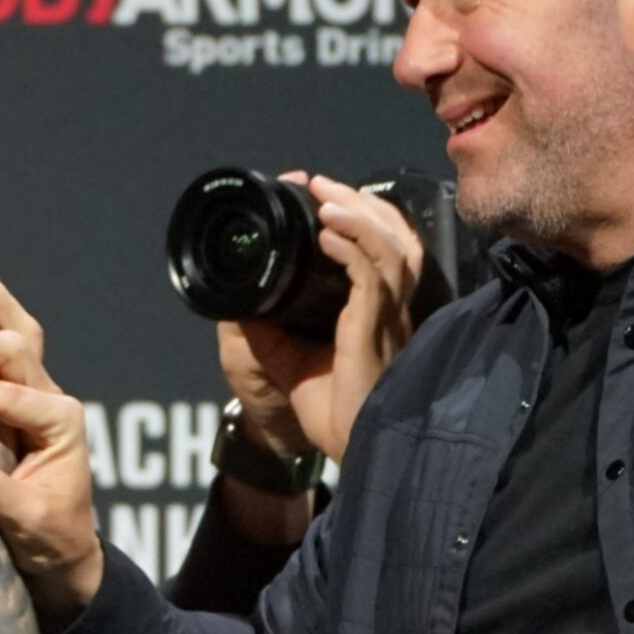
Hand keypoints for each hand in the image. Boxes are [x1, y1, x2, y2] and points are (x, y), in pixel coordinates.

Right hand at [0, 262, 103, 627]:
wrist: (64, 548)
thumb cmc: (49, 537)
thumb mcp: (25, 522)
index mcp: (63, 425)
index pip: (11, 398)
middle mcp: (55, 400)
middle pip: (18, 352)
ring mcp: (40, 394)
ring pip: (22, 335)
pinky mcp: (21, 397)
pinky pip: (13, 346)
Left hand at [221, 174, 422, 460]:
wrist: (347, 451)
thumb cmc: (329, 412)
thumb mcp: (284, 359)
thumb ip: (266, 326)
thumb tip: (237, 298)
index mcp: (375, 309)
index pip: (382, 245)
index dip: (360, 213)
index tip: (321, 191)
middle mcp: (389, 308)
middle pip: (396, 236)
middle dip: (360, 201)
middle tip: (320, 183)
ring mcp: (388, 318)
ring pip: (391, 248)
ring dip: (357, 216)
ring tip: (325, 197)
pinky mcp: (376, 332)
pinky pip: (373, 278)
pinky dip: (352, 248)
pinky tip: (328, 234)